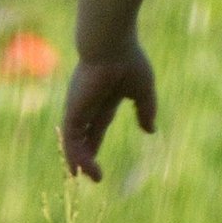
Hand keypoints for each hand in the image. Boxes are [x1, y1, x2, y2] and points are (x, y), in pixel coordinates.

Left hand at [60, 48, 157, 180]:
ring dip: (80, 161)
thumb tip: (150, 130)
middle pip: (83, 135)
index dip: (95, 143)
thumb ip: (145, 110)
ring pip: (74, 140)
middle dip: (85, 155)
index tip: (98, 160)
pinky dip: (76, 156)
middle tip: (93, 176)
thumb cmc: (128, 60)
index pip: (98, 124)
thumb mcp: (142, 90)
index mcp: (104, 96)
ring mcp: (79, 107)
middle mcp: (88, 103)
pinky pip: (71, 139)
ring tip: (90, 178)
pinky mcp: (73, 111)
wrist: (111, 45)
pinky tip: (83, 170)